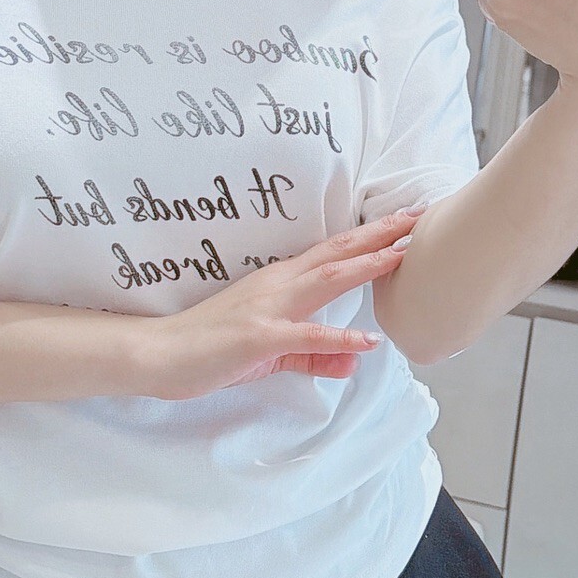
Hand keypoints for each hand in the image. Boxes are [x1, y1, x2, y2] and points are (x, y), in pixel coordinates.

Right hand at [135, 207, 427, 400]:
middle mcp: (278, 285)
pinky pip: (304, 336)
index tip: (408, 222)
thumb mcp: (273, 353)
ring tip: (402, 254)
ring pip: (326, 280)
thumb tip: (354, 362)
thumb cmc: (209, 349)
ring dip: (366, 265)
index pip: (335, 253)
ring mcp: (268, 308)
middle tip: (419, 216)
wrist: (157, 353)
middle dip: (381, 235)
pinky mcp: (258, 338)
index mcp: (281, 282)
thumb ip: (315, 354)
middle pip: (338, 253)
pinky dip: (338, 336)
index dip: (373, 236)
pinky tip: (367, 341)